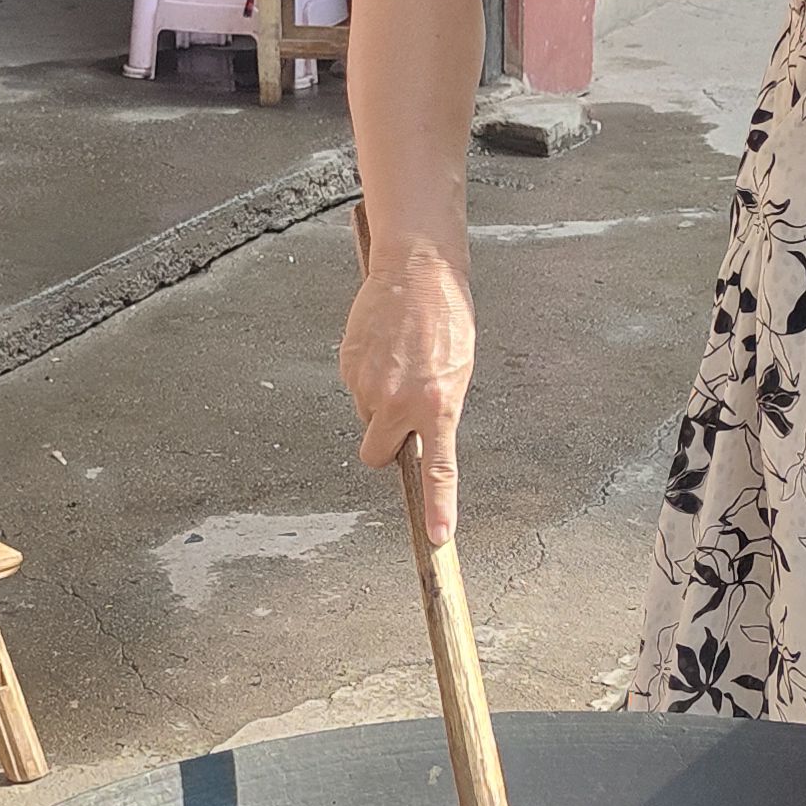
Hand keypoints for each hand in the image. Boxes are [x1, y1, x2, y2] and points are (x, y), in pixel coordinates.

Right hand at [341, 244, 474, 542]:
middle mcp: (400, 401)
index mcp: (438, 403)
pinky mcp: (347, 365)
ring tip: (399, 360)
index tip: (437, 538)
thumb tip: (419, 436)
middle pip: (376, 454)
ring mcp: (368, 385)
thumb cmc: (446, 316)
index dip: (438, 507)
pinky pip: (354, 387)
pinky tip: (383, 348)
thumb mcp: (457, 369)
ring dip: (378, 400)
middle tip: (400, 414)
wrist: (417, 268)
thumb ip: (438, 409)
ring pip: (366, 416)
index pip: (438, 469)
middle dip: (383, 444)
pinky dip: (366, 376)